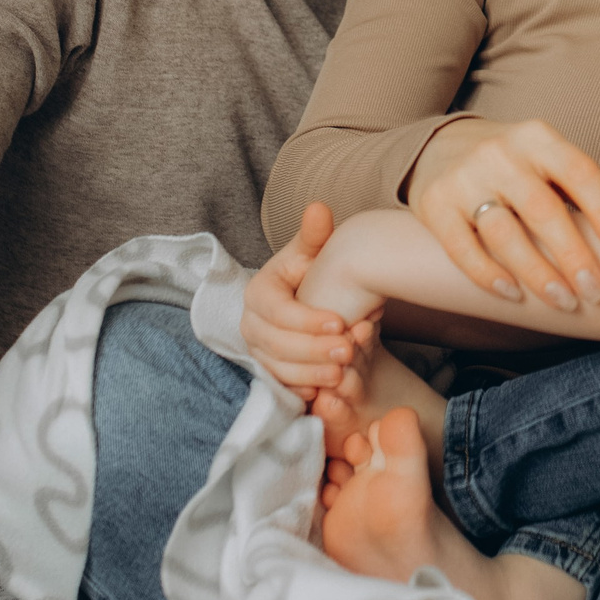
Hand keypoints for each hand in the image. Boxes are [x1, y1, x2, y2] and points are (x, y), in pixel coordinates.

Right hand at [243, 202, 374, 399]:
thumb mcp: (313, 253)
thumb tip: (319, 209)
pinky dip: (302, 389)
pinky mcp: (269, 371)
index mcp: (259, 292)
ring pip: (278, 368)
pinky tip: (324, 391)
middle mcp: (251, 324)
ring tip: (342, 372)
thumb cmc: (312, 273)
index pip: (277, 311)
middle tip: (348, 351)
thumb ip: (315, 235)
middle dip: (312, 349)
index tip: (340, 322)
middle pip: (276, 343)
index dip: (306, 320)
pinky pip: (281, 386)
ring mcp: (258, 350)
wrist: (309, 301)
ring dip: (310, 373)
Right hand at [406, 118, 599, 311]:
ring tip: (564, 302)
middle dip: (573, 255)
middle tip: (596, 292)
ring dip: (537, 273)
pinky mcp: (433, 205)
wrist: (439, 147)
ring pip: (504, 232)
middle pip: (543, 209)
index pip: (580, 173)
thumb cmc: (514, 164)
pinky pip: (463, 248)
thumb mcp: (551, 164)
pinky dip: (489, 275)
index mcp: (538, 138)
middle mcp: (500, 153)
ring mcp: (463, 178)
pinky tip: (514, 294)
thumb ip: (590, 189)